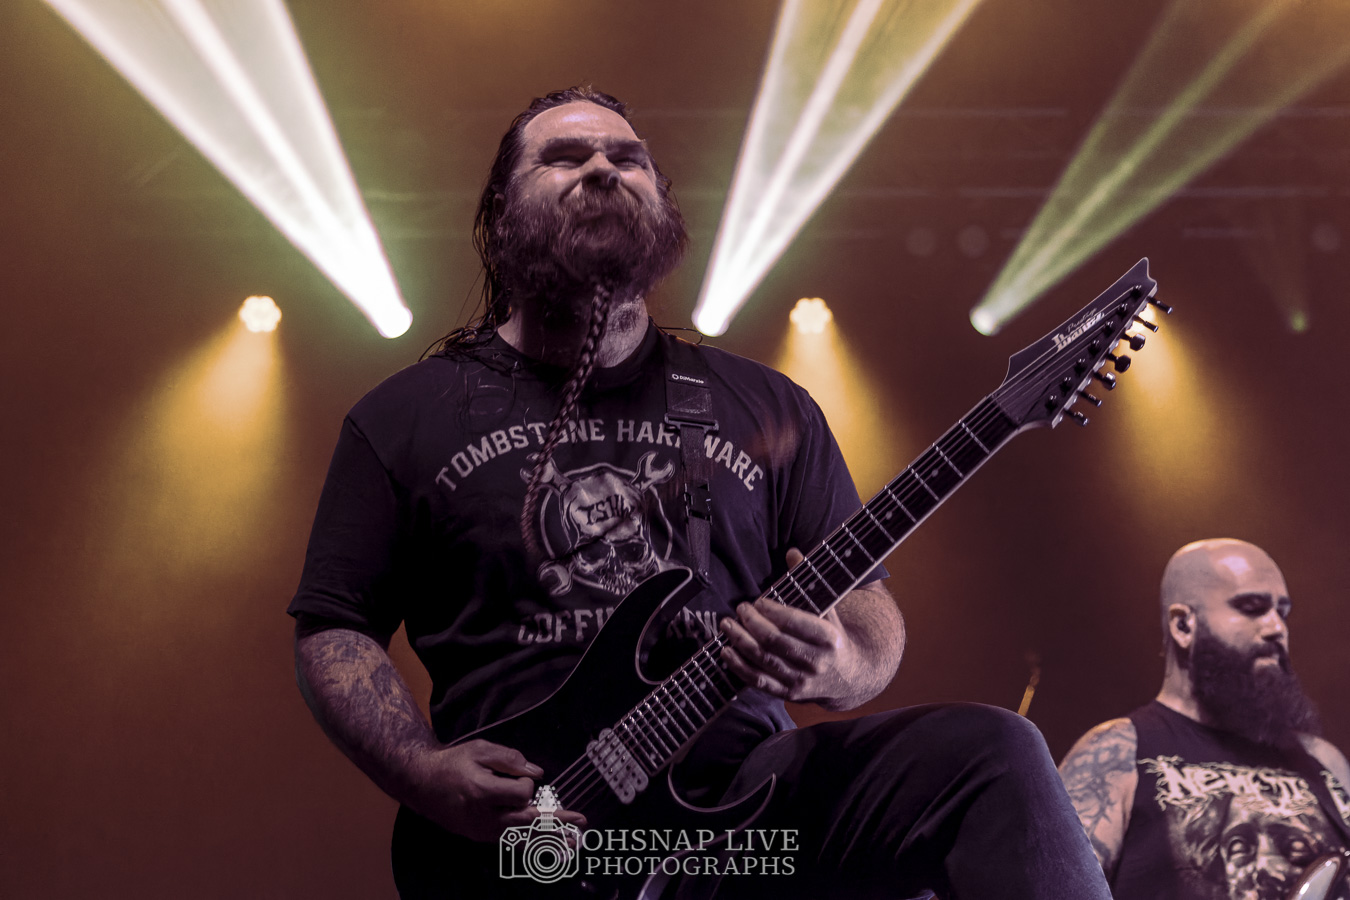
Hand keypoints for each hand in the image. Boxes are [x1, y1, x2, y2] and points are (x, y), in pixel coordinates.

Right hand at [410, 739, 586, 841]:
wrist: (422, 783)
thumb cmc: (453, 763)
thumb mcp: (480, 750)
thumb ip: (510, 759)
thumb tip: (537, 773)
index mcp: (482, 792)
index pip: (521, 794)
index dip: (526, 783)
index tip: (520, 775)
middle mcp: (483, 817)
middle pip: (528, 822)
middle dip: (557, 822)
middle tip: (582, 822)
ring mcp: (482, 831)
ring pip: (522, 837)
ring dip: (549, 840)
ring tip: (573, 843)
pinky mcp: (481, 837)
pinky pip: (511, 842)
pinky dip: (531, 845)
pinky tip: (548, 849)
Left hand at [718, 549, 862, 705]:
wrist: (850, 677)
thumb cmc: (833, 636)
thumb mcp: (828, 608)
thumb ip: (809, 581)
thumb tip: (792, 552)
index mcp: (829, 638)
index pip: (795, 622)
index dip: (772, 611)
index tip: (758, 601)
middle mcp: (816, 662)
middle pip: (774, 641)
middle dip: (752, 623)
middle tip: (740, 609)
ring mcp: (801, 681)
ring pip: (764, 661)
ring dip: (740, 641)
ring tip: (727, 625)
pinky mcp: (789, 694)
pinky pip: (759, 682)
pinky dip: (739, 667)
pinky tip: (726, 651)